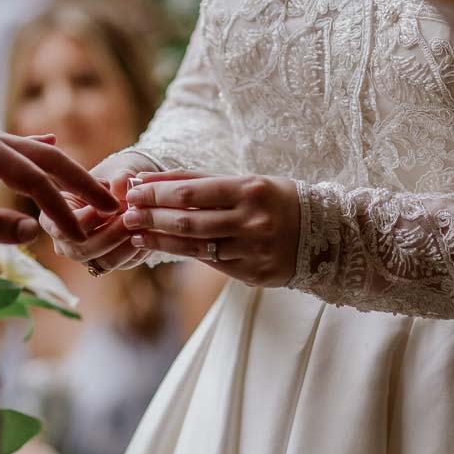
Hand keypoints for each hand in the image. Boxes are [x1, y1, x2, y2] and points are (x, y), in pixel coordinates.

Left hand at [0, 126, 120, 243]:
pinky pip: (20, 149)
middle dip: (80, 182)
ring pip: (38, 151)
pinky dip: (41, 156)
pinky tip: (53, 144)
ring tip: (94, 193)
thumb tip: (34, 232)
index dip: (60, 208)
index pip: (35, 180)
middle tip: (110, 204)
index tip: (79, 234)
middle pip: (47, 156)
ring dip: (66, 172)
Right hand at [38, 151, 154, 272]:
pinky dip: (136, 248)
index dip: (88, 218)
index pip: (64, 226)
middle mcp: (65, 241)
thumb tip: (124, 183)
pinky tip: (148, 232)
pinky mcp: (108, 261)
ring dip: (126, 243)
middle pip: (83, 249)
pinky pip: (122, 262)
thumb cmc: (113, 178)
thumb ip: (118, 178)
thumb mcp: (115, 170)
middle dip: (111, 234)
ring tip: (141, 224)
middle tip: (131, 217)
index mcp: (53, 217)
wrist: (130, 191)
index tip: (110, 204)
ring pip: (105, 260)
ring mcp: (86, 255)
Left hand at [121, 171, 299, 286]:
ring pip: (194, 245)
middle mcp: (252, 220)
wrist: (326, 236)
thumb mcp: (250, 182)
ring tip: (135, 232)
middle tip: (126, 212)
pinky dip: (181, 252)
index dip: (157, 191)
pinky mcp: (252, 273)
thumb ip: (205, 183)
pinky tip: (160, 246)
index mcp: (251, 190)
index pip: (191, 191)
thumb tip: (155, 181)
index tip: (133, 190)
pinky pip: (209, 261)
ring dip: (159, 238)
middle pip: (188, 219)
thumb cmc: (280, 201)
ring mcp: (252, 250)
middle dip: (151, 215)